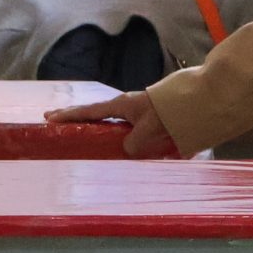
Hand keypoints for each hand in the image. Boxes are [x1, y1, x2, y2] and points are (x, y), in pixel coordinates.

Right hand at [44, 90, 180, 158]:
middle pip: (99, 114)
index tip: (49, 118)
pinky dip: (123, 135)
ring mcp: (141, 112)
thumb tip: (128, 150)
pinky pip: (132, 129)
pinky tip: (122, 146)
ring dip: (102, 129)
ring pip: (115, 122)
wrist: (202, 102)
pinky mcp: (154, 119)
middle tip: (61, 123)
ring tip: (89, 140)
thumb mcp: (147, 130)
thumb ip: (132, 143)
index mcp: (123, 105)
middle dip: (81, 120)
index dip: (70, 116)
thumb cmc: (172, 113)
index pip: (90, 111)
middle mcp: (129, 106)